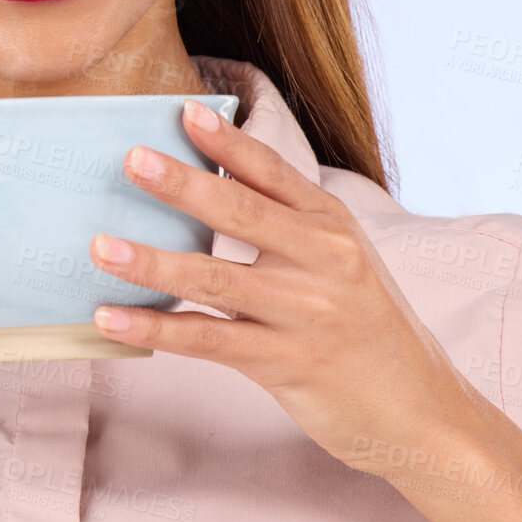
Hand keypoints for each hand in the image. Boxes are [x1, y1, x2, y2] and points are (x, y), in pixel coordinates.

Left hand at [87, 97, 469, 470]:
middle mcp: (323, 260)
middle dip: (181, 184)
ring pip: (214, 279)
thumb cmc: (365, 325)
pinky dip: (155, 327)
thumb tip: (206, 184)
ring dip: (152, 262)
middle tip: (132, 160)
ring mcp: (304, 313)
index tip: (184, 111)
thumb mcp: (340, 259)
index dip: (227, 141)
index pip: (272, 171)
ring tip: (101, 246)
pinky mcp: (285, 364)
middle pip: (239, 212)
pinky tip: (111, 318)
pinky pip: (207, 341)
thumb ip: (286, 222)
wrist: (420, 411)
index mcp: (332, 224)